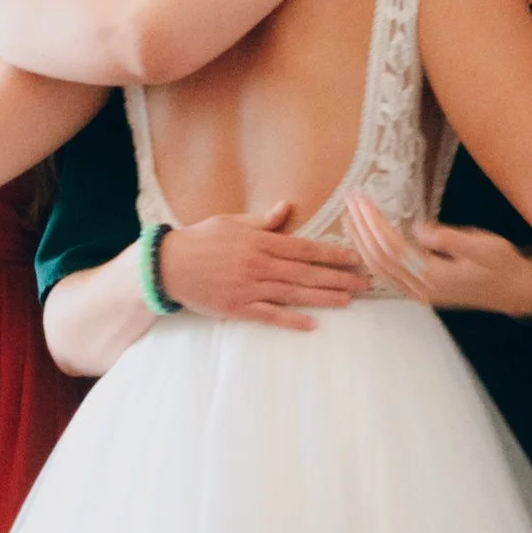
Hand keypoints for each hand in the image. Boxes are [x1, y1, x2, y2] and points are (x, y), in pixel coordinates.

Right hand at [161, 202, 366, 329]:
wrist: (167, 265)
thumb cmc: (200, 240)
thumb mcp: (231, 222)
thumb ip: (262, 221)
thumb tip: (286, 208)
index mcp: (259, 241)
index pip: (304, 248)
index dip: (331, 254)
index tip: (354, 258)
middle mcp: (258, 264)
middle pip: (305, 272)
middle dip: (338, 277)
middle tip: (364, 284)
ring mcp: (248, 287)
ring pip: (293, 294)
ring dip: (323, 298)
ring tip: (348, 301)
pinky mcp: (237, 308)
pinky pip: (269, 315)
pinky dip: (291, 320)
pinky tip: (313, 324)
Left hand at [345, 196, 531, 318]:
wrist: (515, 290)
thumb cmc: (502, 264)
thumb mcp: (484, 246)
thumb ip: (450, 238)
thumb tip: (419, 229)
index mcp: (435, 276)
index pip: (392, 248)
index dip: (373, 223)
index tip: (362, 200)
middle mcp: (422, 289)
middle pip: (378, 258)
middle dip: (361, 227)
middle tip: (349, 199)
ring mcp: (419, 293)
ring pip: (378, 268)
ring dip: (361, 241)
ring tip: (350, 214)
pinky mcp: (421, 292)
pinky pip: (386, 274)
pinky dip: (371, 254)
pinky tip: (364, 238)